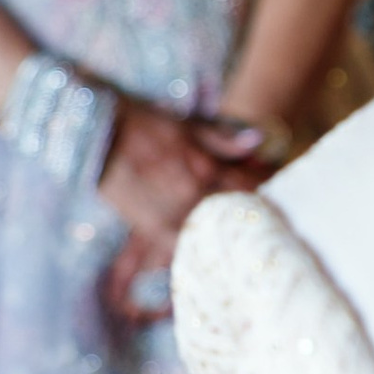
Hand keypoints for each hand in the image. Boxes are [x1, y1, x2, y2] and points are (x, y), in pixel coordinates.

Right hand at [97, 101, 263, 321]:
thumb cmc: (141, 122)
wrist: (94, 134)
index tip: (279, 198)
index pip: (250, 189)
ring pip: (210, 236)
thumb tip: (258, 142)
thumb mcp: (186, 124)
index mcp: (206, 169)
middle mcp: (192, 197)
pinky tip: (205, 250)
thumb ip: (222, 139)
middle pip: (234, 217)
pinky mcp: (149, 228)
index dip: (267, 193)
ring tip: (238, 240)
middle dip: (250, 219)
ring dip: (225, 236)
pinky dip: (195, 248)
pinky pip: (180, 246)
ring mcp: (170, 216)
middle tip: (266, 226)